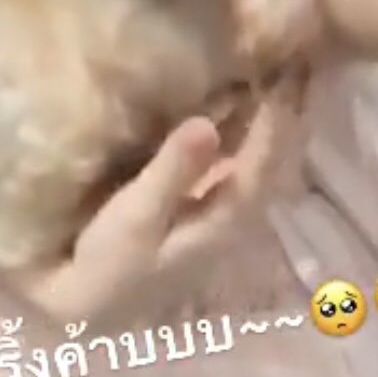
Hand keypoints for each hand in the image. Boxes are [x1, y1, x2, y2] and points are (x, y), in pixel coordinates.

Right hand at [13, 68, 304, 322]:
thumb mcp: (136, 214)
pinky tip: (232, 117)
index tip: (285, 74)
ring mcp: (215, 218)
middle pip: (269, 164)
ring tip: (273, 83)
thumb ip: (174, 170)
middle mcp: (230, 220)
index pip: (263, 162)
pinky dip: (240, 141)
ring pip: (253, 165)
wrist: (84, 307)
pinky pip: (233, 169)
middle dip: (283, 121)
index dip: (276, 119)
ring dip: (263, 128)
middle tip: (294, 70)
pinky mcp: (197, 214)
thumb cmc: (108, 261)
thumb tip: (209, 122)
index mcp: (225, 220)